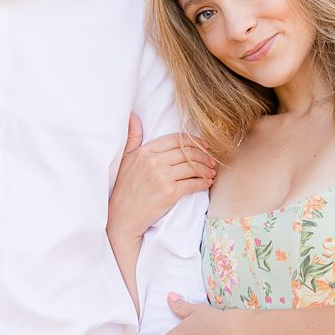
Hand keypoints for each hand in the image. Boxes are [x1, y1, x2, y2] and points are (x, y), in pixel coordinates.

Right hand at [108, 115, 214, 242]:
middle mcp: (154, 162)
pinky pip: (193, 183)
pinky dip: (203, 182)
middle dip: (204, 156)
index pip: (176, 140)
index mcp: (145, 151)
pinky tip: (206, 183)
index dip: (193, 141)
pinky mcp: (170, 193)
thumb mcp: (124, 158)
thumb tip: (133, 116)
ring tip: (211, 173)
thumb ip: (132, 136)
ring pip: (193, 167)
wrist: (123, 217)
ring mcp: (162, 177)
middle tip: (211, 162)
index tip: (204, 146)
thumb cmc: (124, 188)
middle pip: (187, 152)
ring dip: (206, 169)